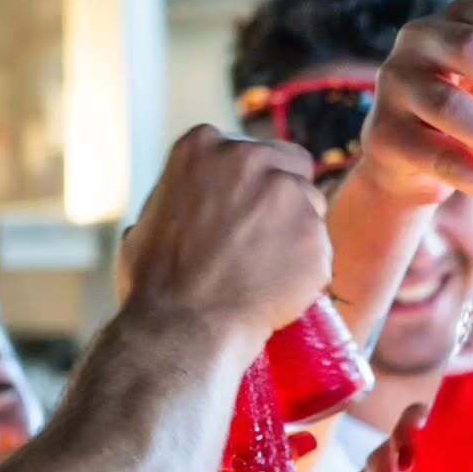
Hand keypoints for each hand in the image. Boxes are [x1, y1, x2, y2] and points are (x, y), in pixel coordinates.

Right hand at [122, 125, 332, 345]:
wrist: (184, 325)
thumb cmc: (157, 282)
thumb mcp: (150, 218)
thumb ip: (183, 199)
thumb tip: (189, 207)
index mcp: (203, 146)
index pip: (252, 150)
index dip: (255, 182)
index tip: (248, 210)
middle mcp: (250, 159)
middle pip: (293, 166)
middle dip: (287, 197)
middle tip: (269, 239)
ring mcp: (287, 194)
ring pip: (313, 206)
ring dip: (300, 233)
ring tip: (271, 271)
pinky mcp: (315, 233)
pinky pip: (321, 249)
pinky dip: (309, 269)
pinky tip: (282, 289)